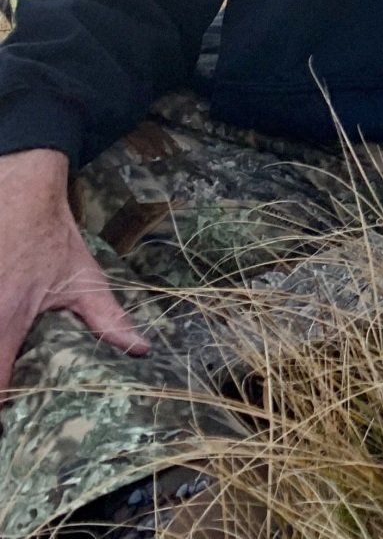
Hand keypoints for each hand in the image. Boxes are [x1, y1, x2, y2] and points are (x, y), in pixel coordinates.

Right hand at [0, 148, 147, 393]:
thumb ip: (108, 319)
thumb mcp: (83, 278)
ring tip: (7, 373)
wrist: (21, 191)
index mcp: (6, 319)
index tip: (11, 419)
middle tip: (10, 397)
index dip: (2, 405)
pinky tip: (0, 338)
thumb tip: (141, 348)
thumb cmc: (51, 237)